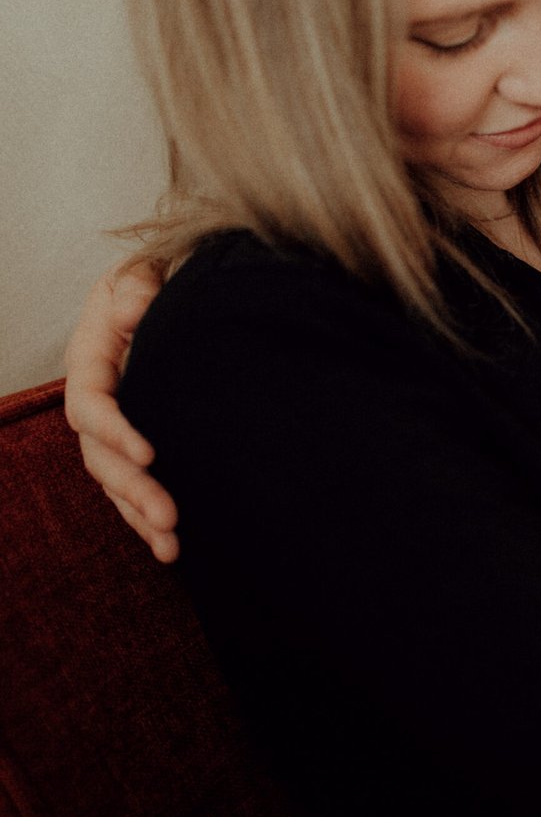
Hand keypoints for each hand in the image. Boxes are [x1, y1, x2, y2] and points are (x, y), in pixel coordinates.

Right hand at [64, 260, 178, 561]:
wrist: (171, 293)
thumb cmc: (155, 278)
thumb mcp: (143, 268)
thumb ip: (136, 287)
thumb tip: (129, 319)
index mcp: (91, 359)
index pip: (92, 404)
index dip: (116, 432)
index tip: (152, 454)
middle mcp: (97, 400)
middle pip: (102, 455)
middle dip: (132, 489)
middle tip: (169, 518)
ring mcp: (116, 427)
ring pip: (116, 481)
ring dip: (139, 516)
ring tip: (172, 548)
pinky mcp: (139, 445)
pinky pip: (135, 486)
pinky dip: (148, 517)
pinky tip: (174, 548)